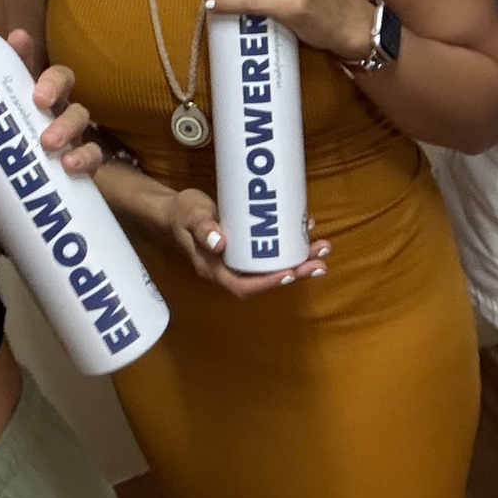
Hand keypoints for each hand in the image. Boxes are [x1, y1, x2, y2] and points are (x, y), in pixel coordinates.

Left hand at [0, 29, 103, 195]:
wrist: (28, 224)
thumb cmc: (2, 188)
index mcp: (20, 107)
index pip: (23, 70)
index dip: (23, 51)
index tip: (18, 39)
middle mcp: (48, 115)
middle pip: (62, 80)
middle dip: (53, 83)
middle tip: (38, 99)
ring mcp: (70, 138)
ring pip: (80, 113)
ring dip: (67, 124)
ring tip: (49, 143)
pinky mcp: (86, 165)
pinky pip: (96, 154)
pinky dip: (86, 157)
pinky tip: (71, 166)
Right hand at [153, 183, 329, 297]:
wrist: (175, 211)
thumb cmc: (181, 215)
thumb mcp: (190, 217)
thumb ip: (202, 228)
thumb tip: (220, 243)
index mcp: (215, 270)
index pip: (244, 286)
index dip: (269, 283)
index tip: (291, 272)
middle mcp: (230, 269)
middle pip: (266, 279)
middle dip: (296, 271)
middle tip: (320, 260)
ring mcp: (240, 259)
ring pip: (273, 265)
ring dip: (300, 258)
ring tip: (322, 247)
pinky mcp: (247, 246)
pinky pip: (271, 250)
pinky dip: (290, 243)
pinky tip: (305, 229)